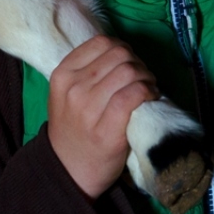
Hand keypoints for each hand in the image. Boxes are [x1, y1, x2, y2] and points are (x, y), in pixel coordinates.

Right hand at [47, 36, 156, 199]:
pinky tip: (151, 98)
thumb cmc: (74, 129)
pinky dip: (148, 91)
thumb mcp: (66, 95)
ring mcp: (88, 109)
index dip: (122, 49)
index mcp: (62, 75)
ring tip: (148, 88)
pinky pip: (134, 94)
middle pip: (119, 55)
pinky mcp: (107, 129)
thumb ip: (85, 72)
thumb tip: (123, 53)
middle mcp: (73, 88)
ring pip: (129, 71)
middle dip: (137, 63)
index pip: (101, 43)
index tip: (128, 64)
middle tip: (142, 78)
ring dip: (146, 77)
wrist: (69, 170)